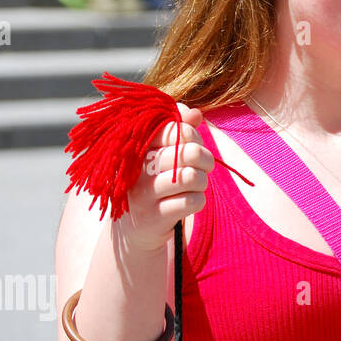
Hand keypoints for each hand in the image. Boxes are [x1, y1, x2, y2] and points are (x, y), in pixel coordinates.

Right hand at [115, 103, 212, 253]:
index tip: (193, 144)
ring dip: (202, 181)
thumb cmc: (155, 182)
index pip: (173, 129)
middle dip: (205, 159)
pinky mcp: (154, 216)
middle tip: (204, 166)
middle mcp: (137, 169)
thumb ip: (179, 130)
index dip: (192, 134)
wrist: (136, 227)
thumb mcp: (163, 154)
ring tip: (196, 184)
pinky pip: (192, 201)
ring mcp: (143, 194)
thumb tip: (194, 113)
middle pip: (188, 152)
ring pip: (191, 176)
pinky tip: (189, 201)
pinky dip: (198, 200)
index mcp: (138, 148)